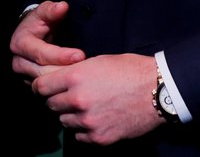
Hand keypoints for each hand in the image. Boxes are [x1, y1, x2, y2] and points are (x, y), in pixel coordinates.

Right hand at [11, 0, 84, 79]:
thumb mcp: (44, 11)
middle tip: (87, 71)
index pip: (42, 54)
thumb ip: (52, 10)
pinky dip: (63, 86)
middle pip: (43, 73)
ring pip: (46, 84)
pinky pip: (49, 89)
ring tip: (85, 78)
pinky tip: (78, 83)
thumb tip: (62, 6)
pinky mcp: (32, 83)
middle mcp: (19, 62)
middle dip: (65, 72)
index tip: (81, 55)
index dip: (61, 55)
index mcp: (20, 43)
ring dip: (65, 82)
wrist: (33, 32)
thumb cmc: (40, 20)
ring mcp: (25, 75)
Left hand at [33, 53, 162, 144]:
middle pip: (51, 104)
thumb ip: (75, 72)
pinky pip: (79, 136)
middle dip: (57, 99)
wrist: (158, 91)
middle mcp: (78, 100)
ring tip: (86, 107)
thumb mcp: (98, 61)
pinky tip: (95, 119)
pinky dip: (83, 130)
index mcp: (75, 77)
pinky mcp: (99, 137)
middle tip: (70, 96)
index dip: (42, 86)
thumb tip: (58, 79)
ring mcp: (88, 121)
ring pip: (64, 121)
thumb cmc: (131, 70)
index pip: (41, 86)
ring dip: (70, 115)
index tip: (45, 87)